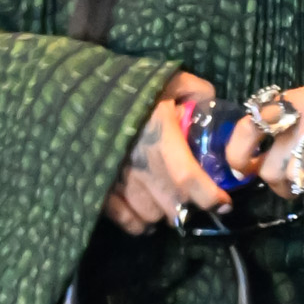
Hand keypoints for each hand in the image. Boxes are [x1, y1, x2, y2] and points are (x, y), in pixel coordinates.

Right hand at [103, 72, 216, 232]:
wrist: (79, 92)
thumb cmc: (129, 85)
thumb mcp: (169, 78)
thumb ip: (196, 91)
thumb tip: (214, 103)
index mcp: (159, 134)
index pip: (188, 178)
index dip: (210, 197)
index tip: (224, 204)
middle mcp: (139, 162)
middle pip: (173, 204)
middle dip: (190, 207)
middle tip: (195, 199)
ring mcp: (117, 178)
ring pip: (152, 215)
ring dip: (165, 213)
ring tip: (168, 201)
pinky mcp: (100, 188)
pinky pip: (126, 221)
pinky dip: (140, 224)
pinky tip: (147, 217)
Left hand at [225, 85, 303, 196]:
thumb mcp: (287, 102)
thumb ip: (263, 127)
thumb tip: (242, 167)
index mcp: (283, 107)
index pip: (248, 131)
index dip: (238, 155)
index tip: (242, 169)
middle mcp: (302, 126)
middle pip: (271, 172)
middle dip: (275, 179)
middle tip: (283, 174)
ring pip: (297, 184)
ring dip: (300, 183)